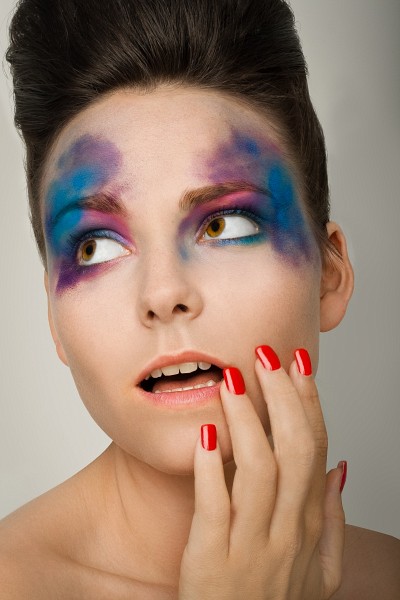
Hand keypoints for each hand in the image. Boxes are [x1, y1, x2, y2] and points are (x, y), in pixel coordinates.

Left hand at [178, 346, 344, 599]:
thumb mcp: (322, 570)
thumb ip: (332, 518)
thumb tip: (340, 468)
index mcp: (308, 525)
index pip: (315, 449)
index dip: (308, 402)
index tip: (298, 364)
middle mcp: (286, 531)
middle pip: (292, 450)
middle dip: (282, 396)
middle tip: (265, 355)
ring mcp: (251, 545)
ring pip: (257, 470)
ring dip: (246, 420)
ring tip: (231, 380)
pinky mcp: (212, 560)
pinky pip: (214, 505)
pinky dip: (210, 468)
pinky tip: (205, 435)